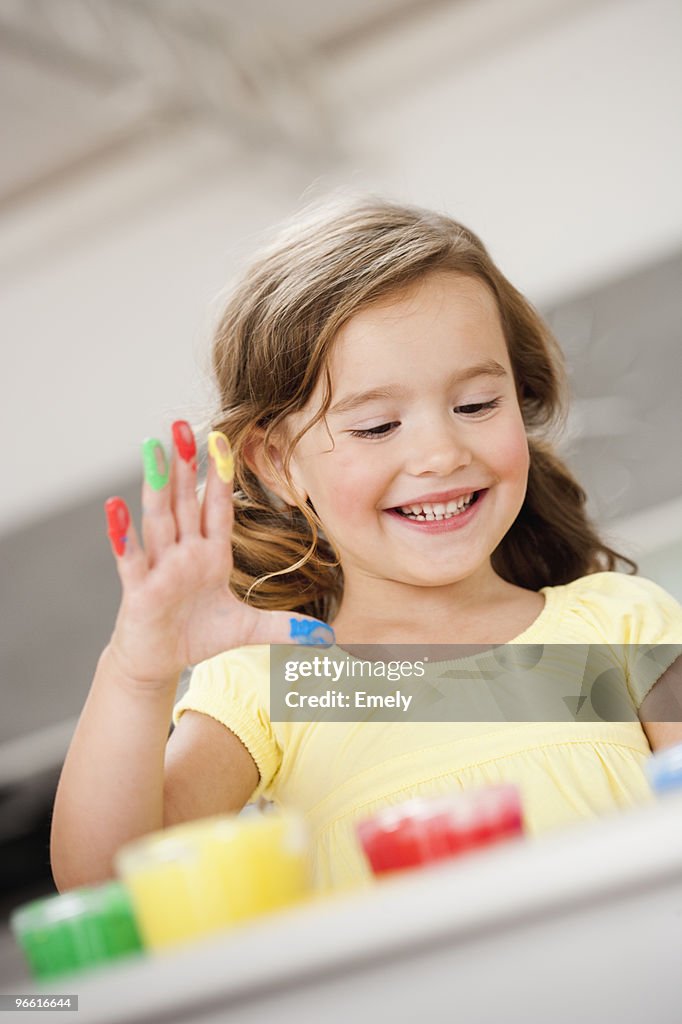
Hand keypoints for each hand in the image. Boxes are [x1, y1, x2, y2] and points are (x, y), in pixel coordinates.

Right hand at [104, 421, 333, 687]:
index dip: (220, 474)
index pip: (217, 507)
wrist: (158, 662)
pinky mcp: (139, 590)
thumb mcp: (249, 630)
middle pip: (185, 501)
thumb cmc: (198, 636)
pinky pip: (130, 558)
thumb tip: (327, 634)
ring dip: (156, 486)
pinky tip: (116, 507)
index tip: (223, 438)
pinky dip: (123, 534)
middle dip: (186, 464)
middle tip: (182, 424)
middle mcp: (183, 553)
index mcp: (210, 554)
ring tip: (152, 450)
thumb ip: (286, 626)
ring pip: (159, 520)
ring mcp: (159, 568)